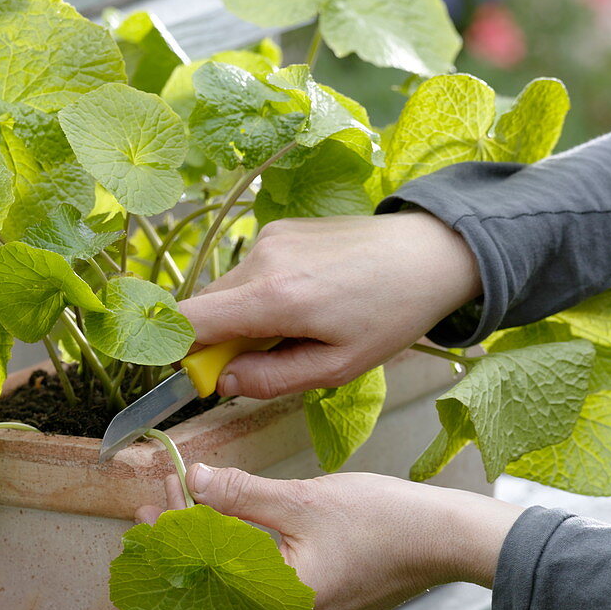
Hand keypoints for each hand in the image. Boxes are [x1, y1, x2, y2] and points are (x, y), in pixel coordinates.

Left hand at [136, 464, 521, 609]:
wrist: (443, 539)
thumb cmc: (383, 522)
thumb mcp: (302, 499)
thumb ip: (241, 493)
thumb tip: (192, 479)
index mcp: (280, 606)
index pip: (204, 571)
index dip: (174, 531)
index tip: (155, 497)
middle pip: (211, 590)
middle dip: (179, 548)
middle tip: (150, 513)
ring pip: (233, 594)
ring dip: (204, 555)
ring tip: (177, 520)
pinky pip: (257, 596)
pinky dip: (234, 565)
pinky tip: (222, 537)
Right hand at [178, 212, 482, 398]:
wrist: (428, 253)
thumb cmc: (389, 316)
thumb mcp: (336, 367)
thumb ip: (271, 379)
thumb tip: (223, 382)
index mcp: (273, 298)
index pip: (189, 320)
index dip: (182, 351)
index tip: (205, 373)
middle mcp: (262, 260)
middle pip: (203, 306)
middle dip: (218, 339)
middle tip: (262, 359)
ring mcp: (269, 237)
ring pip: (226, 288)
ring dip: (240, 315)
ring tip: (294, 326)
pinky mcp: (279, 227)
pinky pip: (249, 269)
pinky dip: (259, 291)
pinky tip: (304, 299)